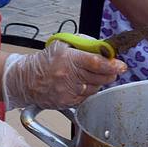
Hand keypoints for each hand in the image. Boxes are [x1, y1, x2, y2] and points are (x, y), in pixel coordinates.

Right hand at [2, 42, 124, 110]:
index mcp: (69, 59)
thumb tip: (103, 48)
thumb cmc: (45, 61)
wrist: (25, 79)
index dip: (112, 65)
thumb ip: (84, 44)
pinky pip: (86, 98)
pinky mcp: (67, 102)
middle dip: (110, 74)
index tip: (121, 65)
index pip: (96, 63)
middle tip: (113, 70)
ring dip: (98, 83)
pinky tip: (80, 85)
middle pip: (100, 78)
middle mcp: (69, 76)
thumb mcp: (63, 44)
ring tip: (88, 76)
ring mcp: (68, 91)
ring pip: (95, 88)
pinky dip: (88, 91)